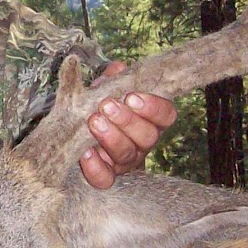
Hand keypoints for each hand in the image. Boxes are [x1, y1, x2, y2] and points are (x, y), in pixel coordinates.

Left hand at [79, 64, 175, 189]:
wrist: (80, 131)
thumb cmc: (102, 106)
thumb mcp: (108, 89)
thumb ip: (113, 79)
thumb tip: (118, 69)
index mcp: (151, 119)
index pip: (166, 115)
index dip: (153, 107)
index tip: (132, 96)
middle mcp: (143, 143)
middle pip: (147, 136)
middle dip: (127, 120)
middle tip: (107, 106)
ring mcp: (126, 161)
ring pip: (127, 155)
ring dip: (111, 137)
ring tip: (94, 121)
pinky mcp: (107, 175)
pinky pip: (105, 178)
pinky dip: (95, 167)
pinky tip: (85, 152)